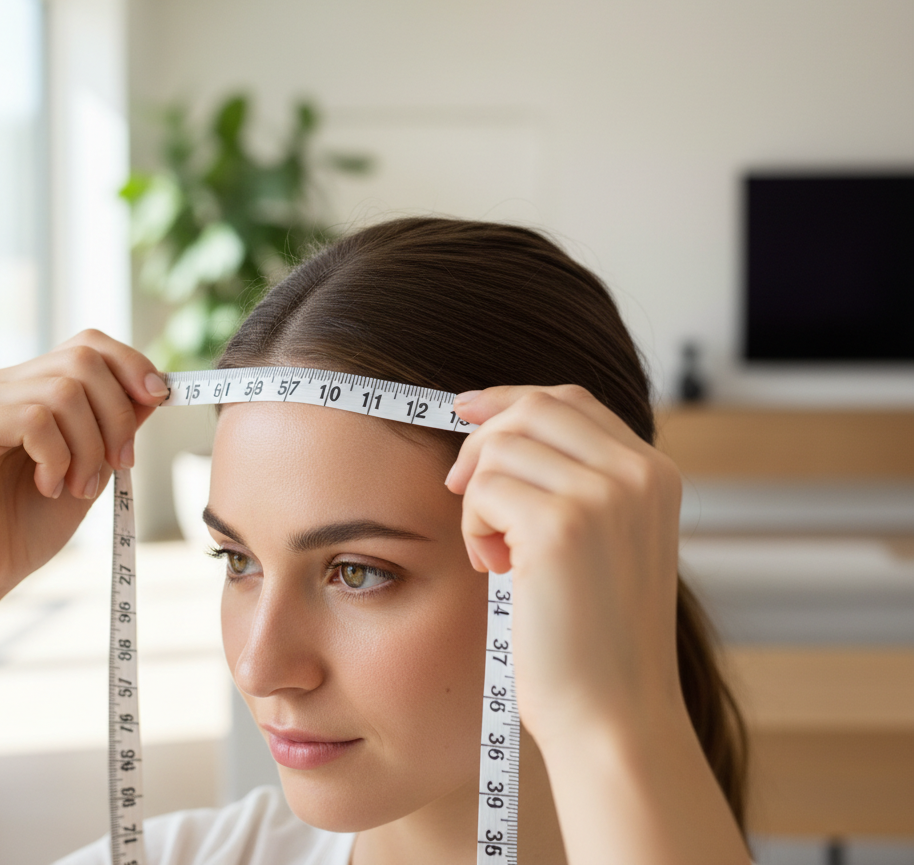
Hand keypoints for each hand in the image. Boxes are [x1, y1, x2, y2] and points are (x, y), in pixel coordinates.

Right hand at [0, 330, 168, 612]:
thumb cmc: (32, 523)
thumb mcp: (93, 466)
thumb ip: (115, 424)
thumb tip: (155, 387)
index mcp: (32, 385)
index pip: (88, 344)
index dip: (132, 364)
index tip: (160, 399)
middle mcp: (2, 384)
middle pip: (83, 360)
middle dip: (118, 415)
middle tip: (120, 463)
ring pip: (63, 391)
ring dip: (89, 446)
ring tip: (77, 486)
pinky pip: (32, 418)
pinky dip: (56, 456)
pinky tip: (47, 487)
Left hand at [445, 385, 683, 740]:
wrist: (614, 718)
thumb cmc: (597, 637)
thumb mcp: (605, 540)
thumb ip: (574, 480)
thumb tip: (494, 424)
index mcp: (656, 474)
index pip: (571, 400)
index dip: (511, 400)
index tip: (468, 412)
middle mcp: (638, 475)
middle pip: (533, 408)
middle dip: (483, 440)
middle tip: (461, 490)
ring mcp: (604, 496)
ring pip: (502, 447)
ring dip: (478, 497)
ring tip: (495, 553)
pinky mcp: (560, 526)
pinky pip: (484, 489)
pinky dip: (473, 525)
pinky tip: (495, 568)